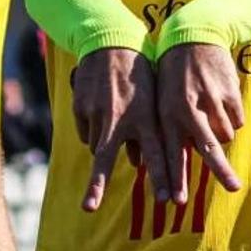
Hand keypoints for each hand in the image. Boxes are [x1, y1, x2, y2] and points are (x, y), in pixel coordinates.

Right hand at [73, 48, 168, 210]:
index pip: (156, 154)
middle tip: (88, 209)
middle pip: (105, 159)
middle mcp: (119, 118)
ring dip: (105, 146)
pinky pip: (86, 132)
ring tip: (112, 120)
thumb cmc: (138, 73)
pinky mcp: (80, 108)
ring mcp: (96, 113)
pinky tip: (100, 111)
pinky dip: (93, 131)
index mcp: (145, 116)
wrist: (110, 41)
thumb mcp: (151, 100)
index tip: (169, 200)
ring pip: (97, 146)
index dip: (164, 178)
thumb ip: (147, 133)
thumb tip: (137, 164)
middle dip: (95, 187)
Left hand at [156, 43, 243, 202]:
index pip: (170, 153)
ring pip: (224, 136)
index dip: (173, 178)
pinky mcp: (230, 93)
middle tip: (234, 189)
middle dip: (221, 171)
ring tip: (210, 115)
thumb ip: (161, 134)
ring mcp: (212, 101)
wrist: (194, 36)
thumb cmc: (171, 74)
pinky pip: (237, 121)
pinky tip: (221, 102)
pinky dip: (231, 118)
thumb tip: (152, 164)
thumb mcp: (160, 102)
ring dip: (220, 134)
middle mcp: (190, 109)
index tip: (175, 201)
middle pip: (208, 148)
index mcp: (167, 114)